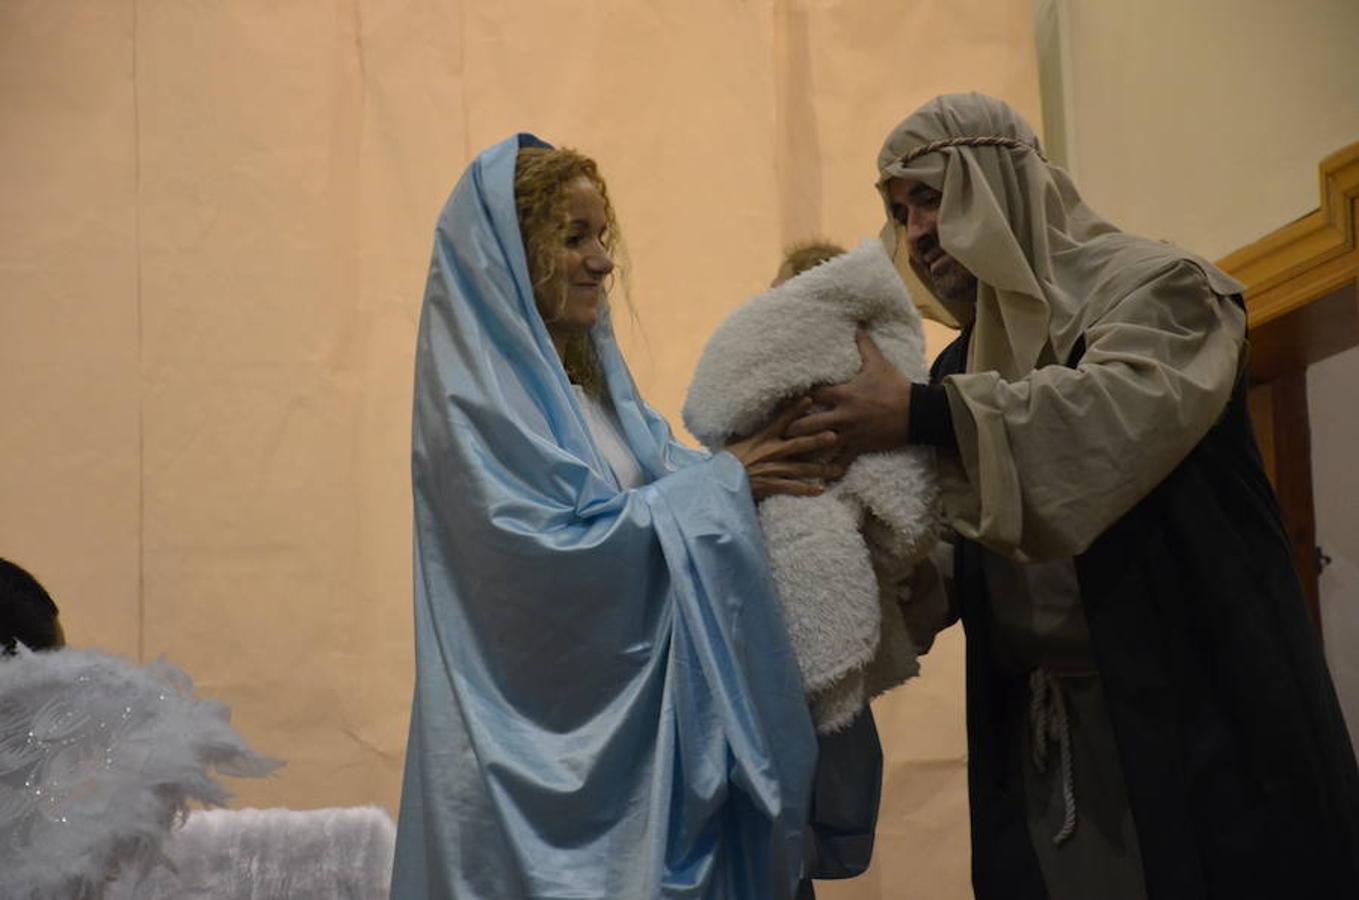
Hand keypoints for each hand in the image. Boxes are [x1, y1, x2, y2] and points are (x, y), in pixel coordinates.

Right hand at [725, 397, 842, 499]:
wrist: (715, 482)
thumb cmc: (725, 461)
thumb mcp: (736, 440)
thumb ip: (749, 431)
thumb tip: (752, 418)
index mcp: (761, 437)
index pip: (781, 420)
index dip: (795, 409)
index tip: (811, 398)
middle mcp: (769, 451)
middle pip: (797, 444)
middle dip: (816, 440)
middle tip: (835, 435)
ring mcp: (771, 469)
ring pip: (800, 468)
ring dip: (820, 469)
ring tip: (838, 470)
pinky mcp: (770, 485)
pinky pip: (791, 488)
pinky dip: (806, 490)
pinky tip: (821, 490)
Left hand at [787, 329, 911, 458]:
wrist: (917, 412)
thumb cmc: (896, 386)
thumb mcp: (879, 363)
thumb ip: (864, 345)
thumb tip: (857, 325)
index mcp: (843, 394)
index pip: (811, 395)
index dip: (797, 398)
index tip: (784, 399)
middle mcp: (842, 415)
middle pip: (806, 423)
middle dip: (791, 427)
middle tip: (779, 430)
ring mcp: (849, 434)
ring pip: (818, 445)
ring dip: (804, 449)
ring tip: (787, 453)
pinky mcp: (858, 448)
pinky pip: (840, 463)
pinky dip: (829, 471)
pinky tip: (816, 478)